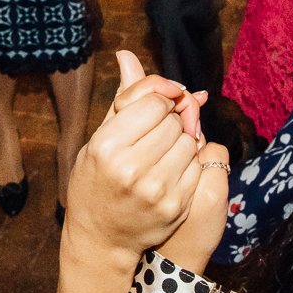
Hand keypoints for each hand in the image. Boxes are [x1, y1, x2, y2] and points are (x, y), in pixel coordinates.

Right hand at [64, 51, 226, 258]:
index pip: (154, 103)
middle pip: (174, 121)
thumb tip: (127, 55)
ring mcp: (156, 190)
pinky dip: (188, 164)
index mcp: (107, 147)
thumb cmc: (95, 181)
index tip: (152, 109)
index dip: (158, 101)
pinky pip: (196, 167)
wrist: (101, 238)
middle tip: (154, 134)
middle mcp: (131, 168)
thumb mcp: (99, 138)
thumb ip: (122, 98)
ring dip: (181, 142)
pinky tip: (170, 171)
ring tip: (161, 153)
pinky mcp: (176, 206)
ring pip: (189, 142)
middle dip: (169, 121)